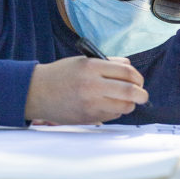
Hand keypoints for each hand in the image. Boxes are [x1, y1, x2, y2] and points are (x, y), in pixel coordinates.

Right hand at [24, 56, 148, 124]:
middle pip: (130, 91)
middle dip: (142, 94)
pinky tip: (109, 107)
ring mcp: (90, 103)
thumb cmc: (60, 75)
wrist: (37, 92)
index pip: (127, 72)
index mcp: (91, 66)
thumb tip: (130, 69)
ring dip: (130, 105)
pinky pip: (112, 116)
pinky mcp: (88, 116)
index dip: (138, 78)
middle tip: (143, 96)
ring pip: (124, 106)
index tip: (139, 81)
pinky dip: (116, 112)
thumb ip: (107, 64)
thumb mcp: (82, 62)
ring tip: (126, 102)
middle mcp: (92, 85)